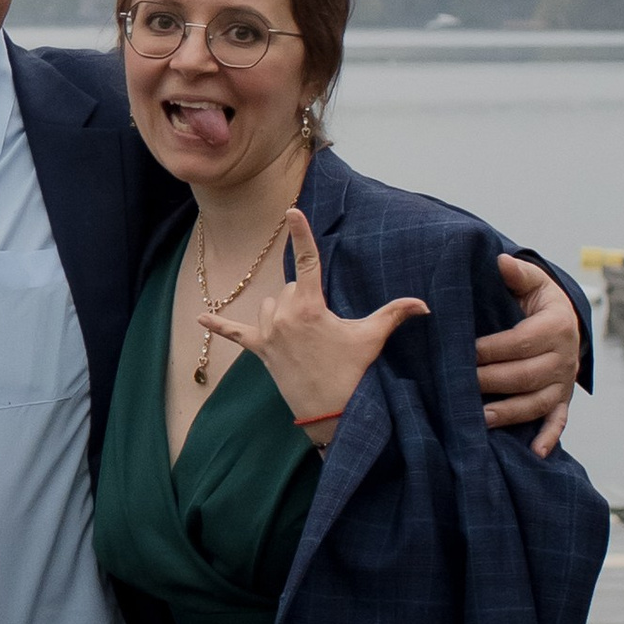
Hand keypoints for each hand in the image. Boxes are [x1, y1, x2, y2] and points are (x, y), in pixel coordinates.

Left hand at [203, 206, 425, 427]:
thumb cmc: (352, 372)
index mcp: (310, 306)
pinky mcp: (259, 350)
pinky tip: (199, 318)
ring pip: (269, 304)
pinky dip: (218, 325)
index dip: (301, 235)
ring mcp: (268, 333)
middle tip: (324, 327)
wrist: (330, 411)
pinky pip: (234, 333)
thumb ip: (394, 314)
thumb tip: (425, 305)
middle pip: (290, 288)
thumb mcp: (372, 338)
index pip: (307, 262)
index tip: (292, 211)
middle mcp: (284, 315)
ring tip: (304, 336)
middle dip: (305, 299)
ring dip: (282, 311)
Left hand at [475, 251, 580, 457]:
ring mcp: (564, 382)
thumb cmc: (537, 301)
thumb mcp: (532, 282)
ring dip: (510, 413)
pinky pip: (558, 421)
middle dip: (490, 382)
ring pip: (538, 402)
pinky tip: (534, 453)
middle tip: (457, 387)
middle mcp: (564, 358)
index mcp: (555, 326)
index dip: (489, 349)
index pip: (519, 342)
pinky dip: (549, 437)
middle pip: (525, 376)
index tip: (462, 352)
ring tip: (480, 420)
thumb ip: (517, 274)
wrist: (566, 320)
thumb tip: (500, 261)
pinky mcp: (563, 400)